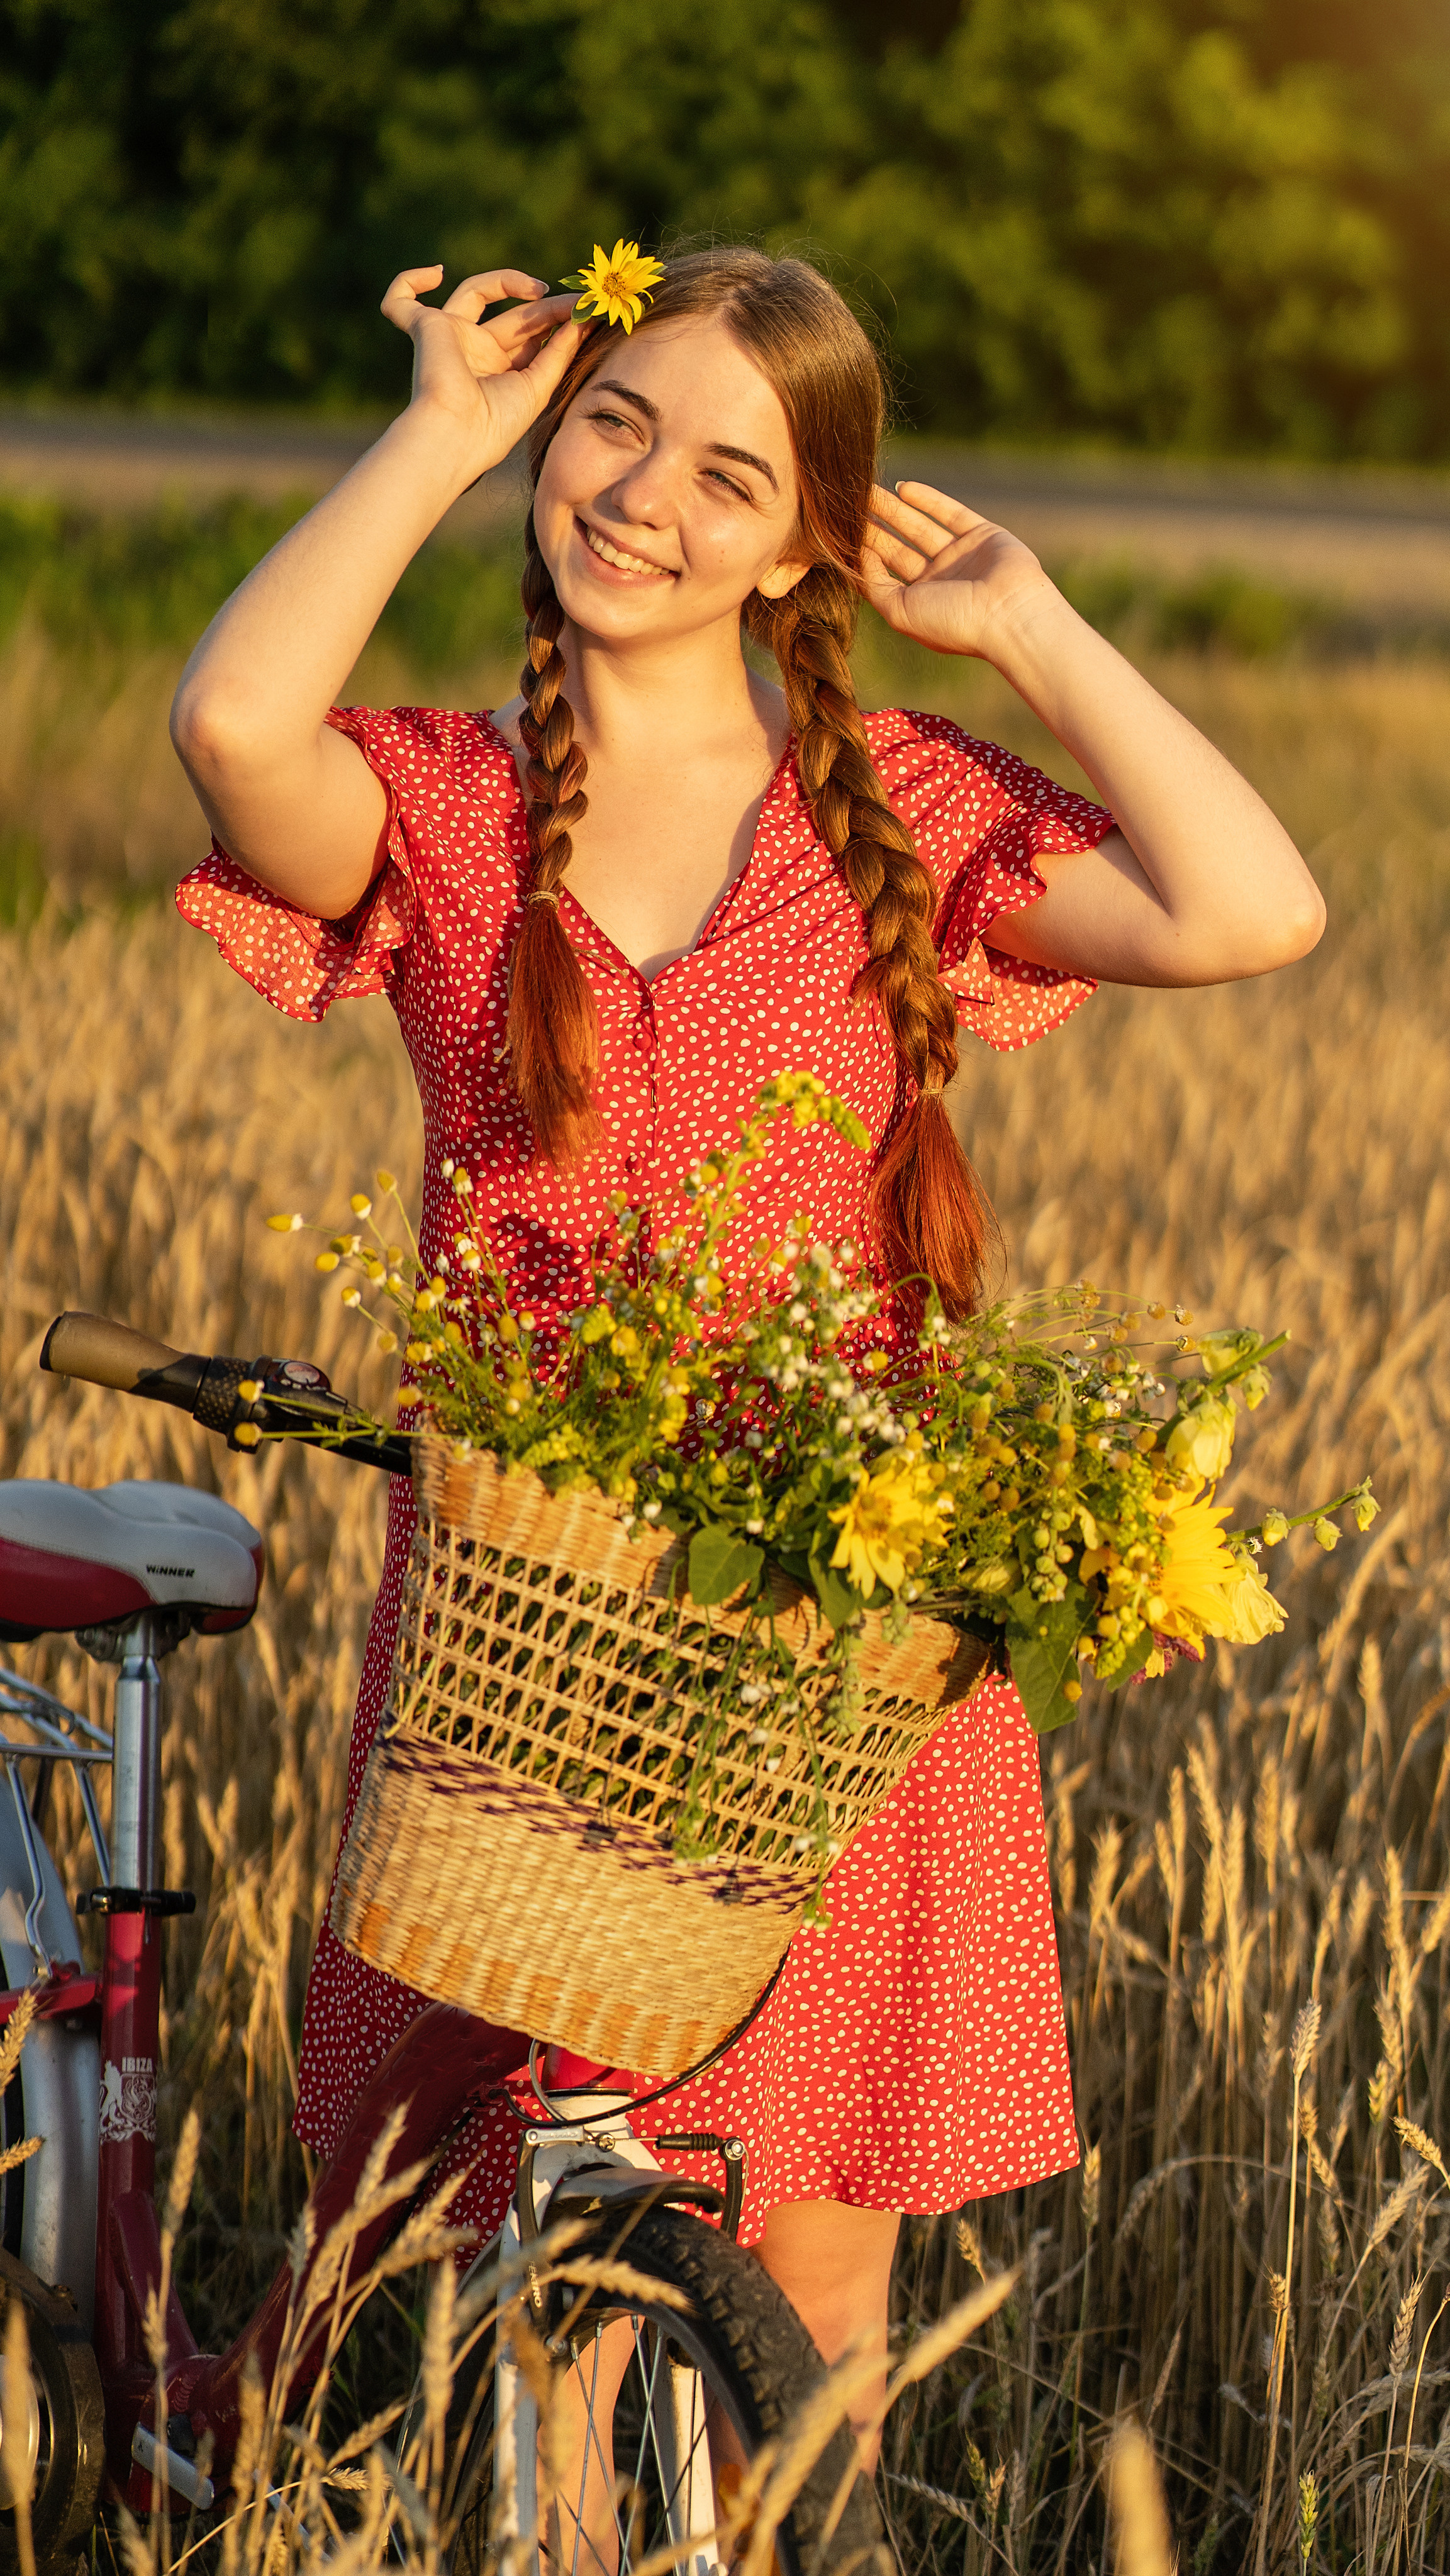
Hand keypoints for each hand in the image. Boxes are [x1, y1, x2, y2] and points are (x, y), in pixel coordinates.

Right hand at [381, 264, 593, 483]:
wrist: (457, 433)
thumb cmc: (495, 424)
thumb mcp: (538, 386)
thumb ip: (560, 351)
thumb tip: (583, 321)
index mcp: (500, 371)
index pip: (529, 336)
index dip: (556, 320)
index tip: (586, 312)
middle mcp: (475, 352)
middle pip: (512, 315)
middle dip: (545, 308)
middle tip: (575, 304)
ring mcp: (449, 338)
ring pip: (473, 292)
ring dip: (508, 281)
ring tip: (541, 290)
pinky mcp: (424, 328)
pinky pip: (400, 300)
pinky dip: (408, 281)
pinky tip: (435, 272)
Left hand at [860, 480, 1056, 661]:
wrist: (1008, 615)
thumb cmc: (952, 622)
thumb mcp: (900, 612)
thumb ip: (875, 586)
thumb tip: (859, 556)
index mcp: (919, 603)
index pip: (883, 572)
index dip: (862, 551)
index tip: (837, 531)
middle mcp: (939, 580)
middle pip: (898, 547)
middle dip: (873, 526)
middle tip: (847, 503)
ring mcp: (961, 556)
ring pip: (919, 526)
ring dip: (893, 509)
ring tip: (867, 489)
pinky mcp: (982, 535)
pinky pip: (950, 513)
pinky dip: (929, 500)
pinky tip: (904, 488)